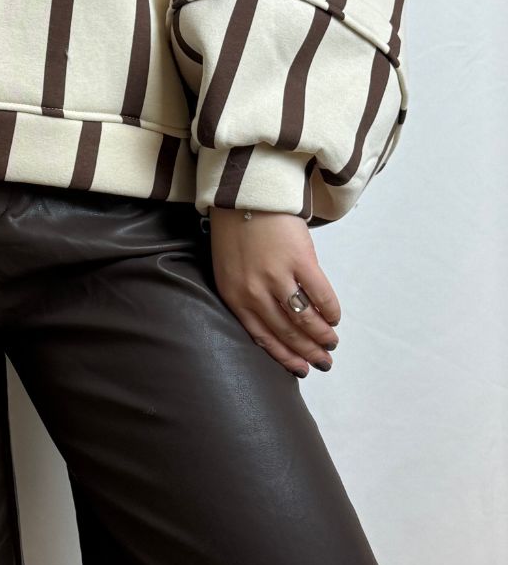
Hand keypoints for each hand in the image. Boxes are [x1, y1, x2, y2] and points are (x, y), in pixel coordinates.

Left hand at [206, 206, 340, 375]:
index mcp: (234, 295)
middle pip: (286, 332)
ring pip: (304, 318)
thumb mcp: (231, 270)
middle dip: (307, 351)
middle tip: (324, 362)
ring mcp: (276, 276)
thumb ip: (249, 295)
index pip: (262, 336)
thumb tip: (277, 322)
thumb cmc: (236, 232)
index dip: (284, 357)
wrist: (245, 195)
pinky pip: (320, 295)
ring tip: (332, 342)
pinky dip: (331, 310)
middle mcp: (253, 291)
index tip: (301, 369)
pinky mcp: (299, 259)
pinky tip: (335, 317)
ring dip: (322, 335)